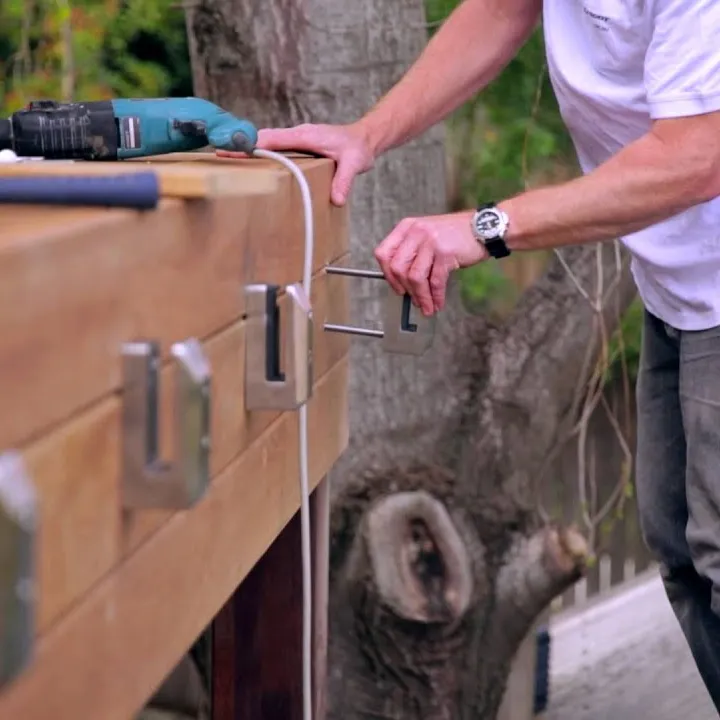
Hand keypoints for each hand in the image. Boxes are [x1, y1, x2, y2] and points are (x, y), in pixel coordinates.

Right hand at [216, 122, 375, 205]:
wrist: (365, 138)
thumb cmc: (359, 148)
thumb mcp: (355, 164)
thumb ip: (345, 180)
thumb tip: (336, 199)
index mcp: (305, 135)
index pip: (273, 139)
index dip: (252, 145)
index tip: (233, 150)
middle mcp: (297, 134)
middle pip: (263, 139)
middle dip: (242, 147)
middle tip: (219, 156)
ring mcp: (296, 139)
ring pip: (267, 143)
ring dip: (249, 150)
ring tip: (227, 161)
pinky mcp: (297, 146)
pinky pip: (275, 149)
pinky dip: (261, 155)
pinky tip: (252, 166)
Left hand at [374, 212, 486, 315]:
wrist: (483, 228)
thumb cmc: (455, 235)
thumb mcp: (427, 235)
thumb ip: (412, 252)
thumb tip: (402, 283)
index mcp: (407, 227)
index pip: (383, 253)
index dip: (387, 275)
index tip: (397, 287)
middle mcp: (416, 232)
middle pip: (397, 268)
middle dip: (404, 289)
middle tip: (412, 300)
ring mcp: (431, 242)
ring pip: (415, 278)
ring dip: (420, 297)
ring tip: (427, 307)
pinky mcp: (445, 253)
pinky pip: (435, 282)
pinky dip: (435, 297)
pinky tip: (437, 304)